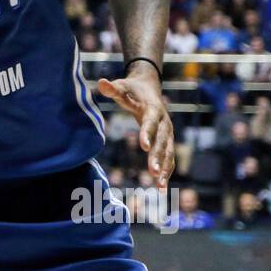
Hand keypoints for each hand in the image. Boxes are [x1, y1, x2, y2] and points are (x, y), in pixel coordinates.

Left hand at [97, 67, 172, 186]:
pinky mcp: (167, 140)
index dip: (147, 134)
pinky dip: (167, 171)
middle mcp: (164, 122)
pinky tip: (161, 187)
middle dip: (158, 157)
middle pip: (162, 141)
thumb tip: (101, 83)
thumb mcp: (122, 86)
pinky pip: (169, 157)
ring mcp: (168, 133)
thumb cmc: (132, 89)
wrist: (149, 87)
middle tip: (153, 172)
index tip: (144, 147)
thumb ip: (112, 88)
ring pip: (169, 152)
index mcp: (153, 109)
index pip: (150, 123)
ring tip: (159, 185)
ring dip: (165, 168)